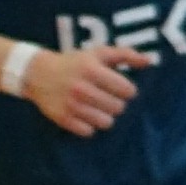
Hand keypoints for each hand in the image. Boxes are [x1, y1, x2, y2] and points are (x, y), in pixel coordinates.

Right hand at [15, 43, 150, 135]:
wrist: (37, 73)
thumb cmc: (74, 62)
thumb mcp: (98, 53)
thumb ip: (125, 54)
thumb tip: (148, 61)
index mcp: (92, 70)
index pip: (128, 90)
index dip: (126, 90)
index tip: (119, 87)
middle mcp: (81, 88)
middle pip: (118, 108)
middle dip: (116, 103)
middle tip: (106, 97)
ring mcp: (71, 105)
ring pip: (106, 122)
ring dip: (105, 116)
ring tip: (97, 107)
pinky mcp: (62, 118)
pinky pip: (89, 132)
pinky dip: (89, 125)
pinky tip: (84, 115)